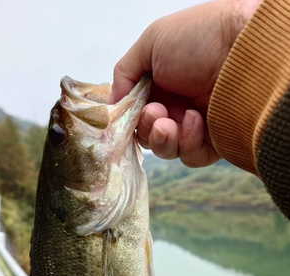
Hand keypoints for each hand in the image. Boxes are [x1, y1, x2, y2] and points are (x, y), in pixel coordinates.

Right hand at [110, 0, 261, 166]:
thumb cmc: (200, 38)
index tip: (124, 117)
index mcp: (159, 85)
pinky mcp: (213, 142)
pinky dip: (187, 143)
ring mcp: (194, 126)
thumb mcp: (151, 42)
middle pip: (147, 136)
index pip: (134, 114)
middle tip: (155, 114)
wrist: (244, 47)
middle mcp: (175, 106)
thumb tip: (112, 104)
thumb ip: (124, 72)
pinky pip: (190, 157)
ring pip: (166, 150)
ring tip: (169, 122)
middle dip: (145, 129)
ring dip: (162, 139)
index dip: (127, 120)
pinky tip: (195, 120)